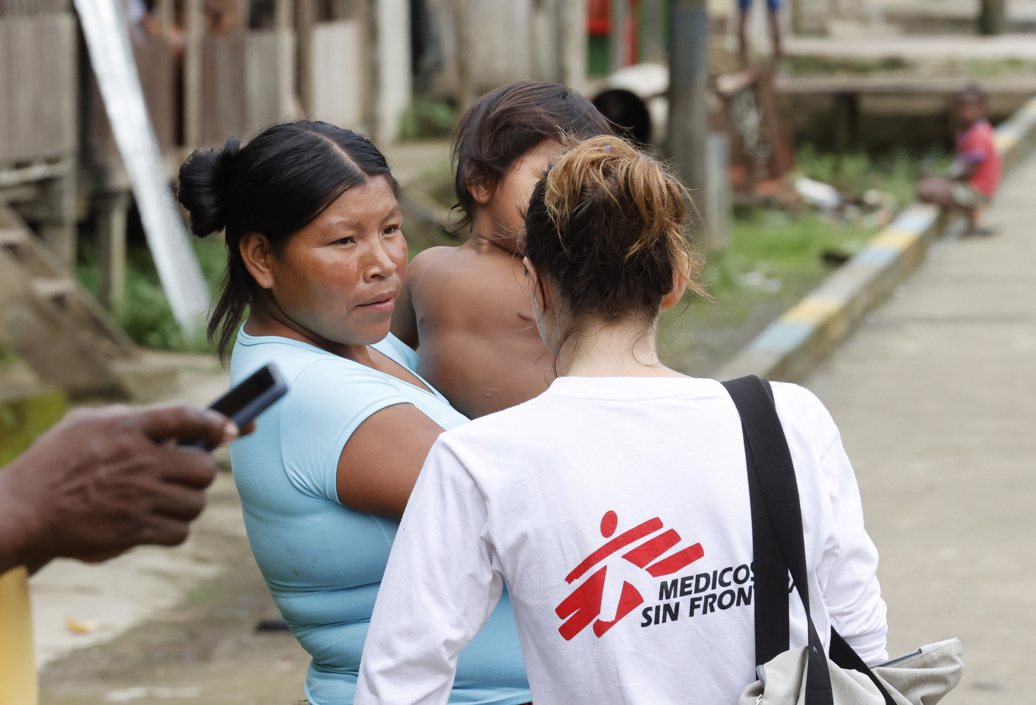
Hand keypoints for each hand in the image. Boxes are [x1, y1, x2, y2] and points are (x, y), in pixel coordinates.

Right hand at [0, 405, 237, 573]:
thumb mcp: (87, 424)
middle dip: (200, 473)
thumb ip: (131, 420)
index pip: (185, 417)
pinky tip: (157, 523)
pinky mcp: (134, 530)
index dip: (216, 422)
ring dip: (187, 503)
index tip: (234, 430)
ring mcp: (138, 497)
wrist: (22, 510)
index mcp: (126, 428)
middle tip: (185, 476)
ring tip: (166, 500)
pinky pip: (179, 532)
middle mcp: (138, 461)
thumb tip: (173, 428)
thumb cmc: (53, 463)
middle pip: (204, 468)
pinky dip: (174, 529)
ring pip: (196, 503)